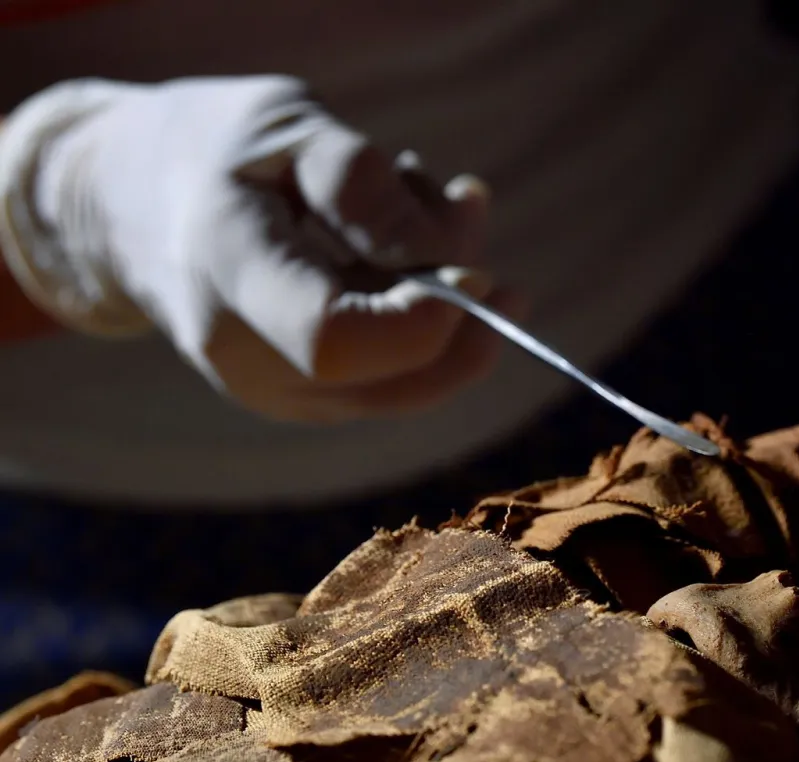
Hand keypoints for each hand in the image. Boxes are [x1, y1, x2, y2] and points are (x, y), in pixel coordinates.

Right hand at [0, 76, 502, 420]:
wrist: (125, 206)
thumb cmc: (210, 150)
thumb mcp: (285, 128)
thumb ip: (367, 190)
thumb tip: (454, 263)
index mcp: (228, 276)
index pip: (337, 339)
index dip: (426, 314)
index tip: (477, 263)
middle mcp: (249, 360)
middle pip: (399, 372)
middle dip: (462, 293)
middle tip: (464, 197)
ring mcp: (279, 393)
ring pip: (415, 380)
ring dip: (455, 295)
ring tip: (427, 196)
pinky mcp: (309, 401)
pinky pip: (400, 376)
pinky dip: (429, 311)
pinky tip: (409, 238)